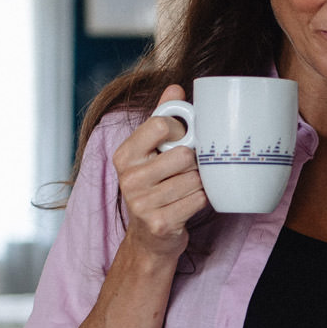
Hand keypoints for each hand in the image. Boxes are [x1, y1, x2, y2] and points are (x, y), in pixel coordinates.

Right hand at [111, 84, 208, 260]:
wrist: (149, 239)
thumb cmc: (154, 188)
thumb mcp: (151, 152)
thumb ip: (162, 118)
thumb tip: (175, 88)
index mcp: (124, 155)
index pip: (161, 124)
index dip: (180, 130)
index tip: (180, 140)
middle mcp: (128, 178)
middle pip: (184, 154)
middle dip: (193, 162)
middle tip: (186, 171)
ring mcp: (142, 203)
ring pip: (194, 178)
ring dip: (199, 183)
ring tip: (186, 188)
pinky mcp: (160, 223)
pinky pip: (198, 200)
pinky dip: (201, 200)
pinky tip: (189, 203)